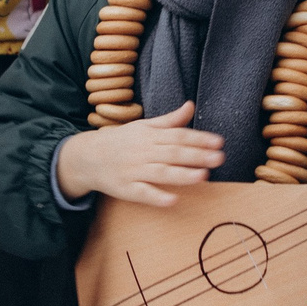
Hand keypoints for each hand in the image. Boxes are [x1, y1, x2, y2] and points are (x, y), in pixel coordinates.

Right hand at [54, 100, 222, 205]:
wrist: (87, 157)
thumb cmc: (121, 141)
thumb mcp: (143, 126)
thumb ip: (169, 120)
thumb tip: (190, 106)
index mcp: (149, 135)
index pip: (178, 135)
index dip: (199, 138)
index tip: (219, 141)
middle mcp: (143, 152)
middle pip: (173, 153)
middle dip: (197, 155)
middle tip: (219, 158)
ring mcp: (134, 171)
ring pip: (161, 173)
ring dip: (182, 175)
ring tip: (203, 176)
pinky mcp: (127, 189)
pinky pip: (143, 193)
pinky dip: (158, 196)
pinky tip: (174, 199)